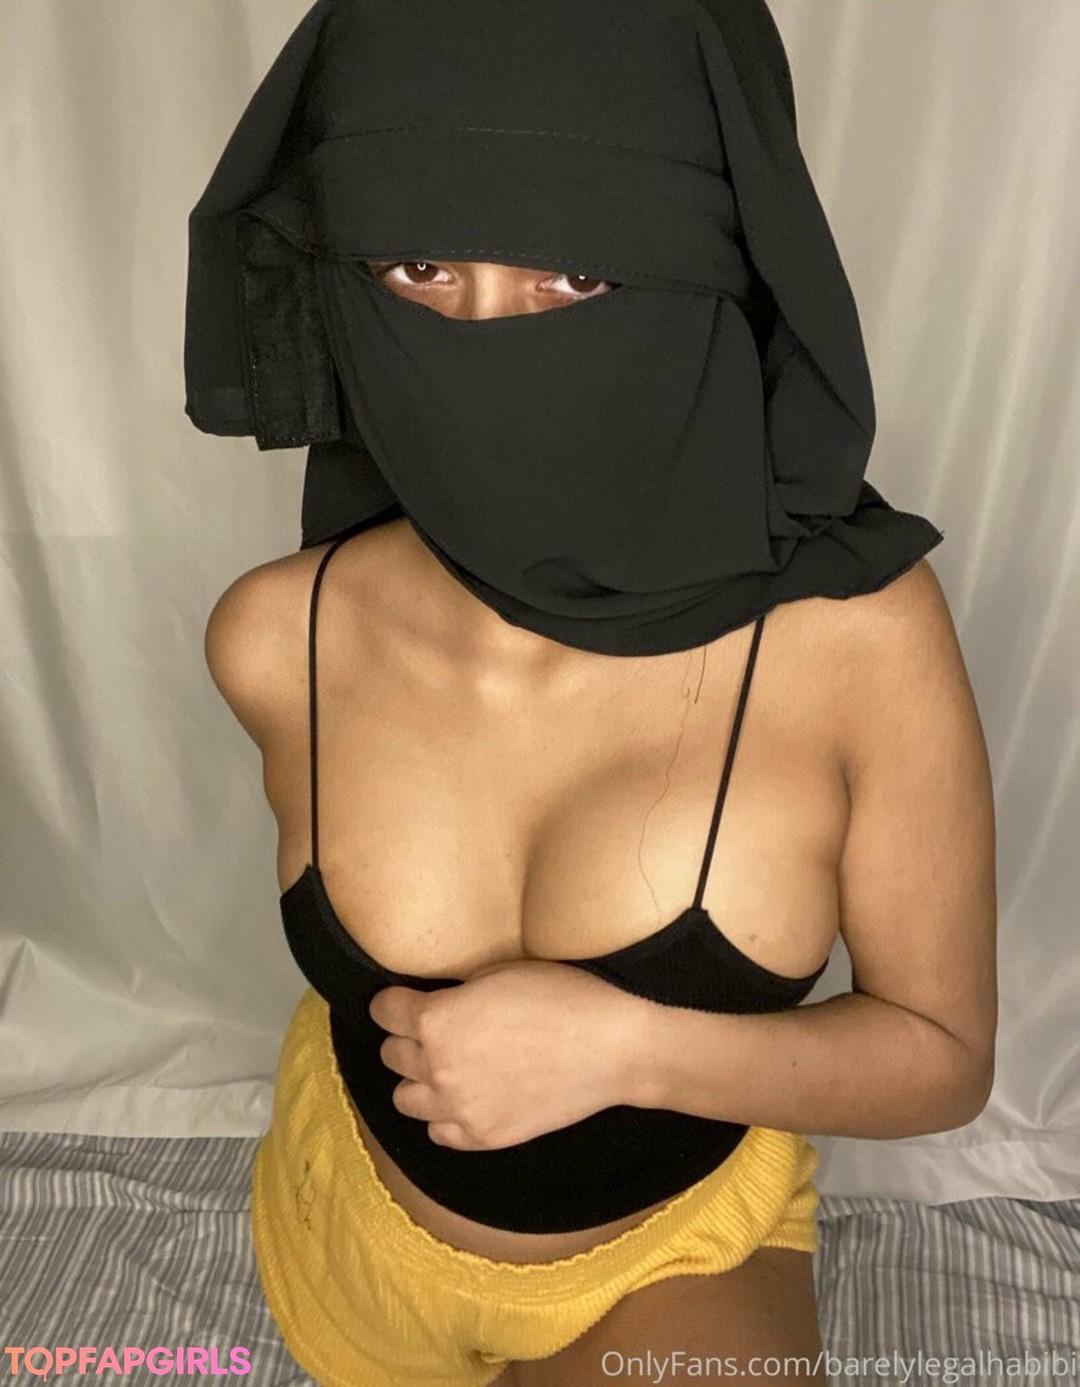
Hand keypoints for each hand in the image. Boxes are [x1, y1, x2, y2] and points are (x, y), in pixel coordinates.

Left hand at [368, 958, 644, 1150]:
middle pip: (391, 1055)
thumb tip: (438, 1001)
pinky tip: (468, 1096)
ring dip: (420, 1080)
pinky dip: (445, 1116)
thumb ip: (456, 992)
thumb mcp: (500, 973)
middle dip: (407, 1039)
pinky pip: (438, 1133)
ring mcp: (459, 1109)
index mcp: (437, 1019)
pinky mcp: (484, 1137)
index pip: (383, 1012)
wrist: (612, 1050)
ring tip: (449, 1067)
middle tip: (434, 1031)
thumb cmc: (563, 998)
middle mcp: (438, 1067)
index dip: (393, 1003)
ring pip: (405, 1100)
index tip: (401, 1002)